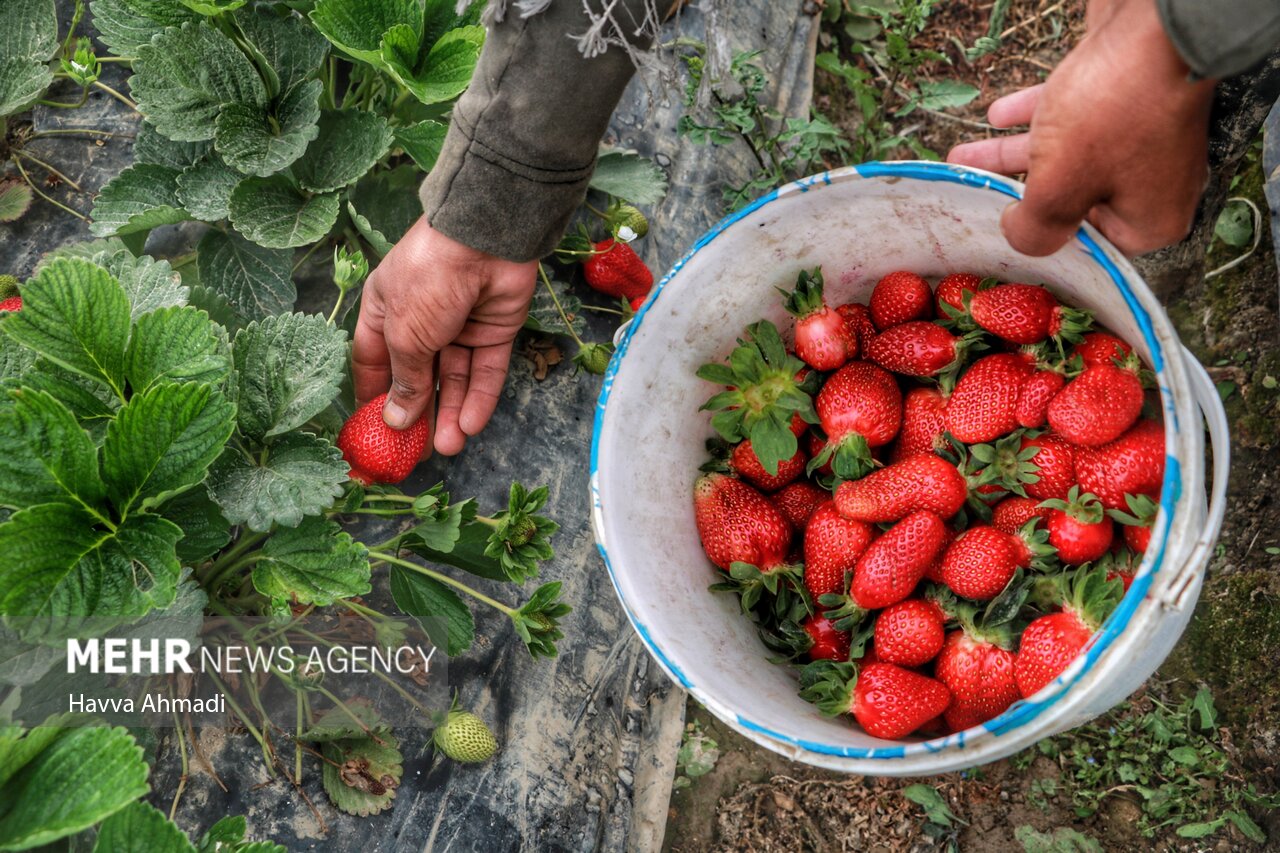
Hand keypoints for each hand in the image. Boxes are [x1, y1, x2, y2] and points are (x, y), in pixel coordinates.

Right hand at [352, 216, 537, 456]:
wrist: (484, 240)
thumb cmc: (428, 277)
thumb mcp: (404, 333)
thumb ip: (405, 378)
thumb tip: (395, 418)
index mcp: (383, 311)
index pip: (374, 362)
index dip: (374, 398)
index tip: (374, 435)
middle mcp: (419, 320)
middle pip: (418, 377)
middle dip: (419, 414)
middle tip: (418, 453)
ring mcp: (458, 326)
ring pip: (453, 378)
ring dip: (450, 413)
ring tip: (448, 447)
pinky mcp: (493, 330)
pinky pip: (484, 371)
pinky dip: (478, 397)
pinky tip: (470, 424)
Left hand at [946, 0, 1216, 256]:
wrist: (1156, 20)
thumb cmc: (1113, 113)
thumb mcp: (1061, 188)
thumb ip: (1036, 226)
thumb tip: (1019, 238)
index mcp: (1149, 218)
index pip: (1090, 246)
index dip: (1046, 237)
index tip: (1004, 232)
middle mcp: (1151, 181)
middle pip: (1070, 196)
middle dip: (1014, 191)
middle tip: (970, 193)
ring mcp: (1141, 135)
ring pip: (1064, 153)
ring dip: (1009, 153)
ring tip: (963, 154)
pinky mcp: (1125, 94)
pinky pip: (1072, 114)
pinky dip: (1033, 115)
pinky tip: (996, 114)